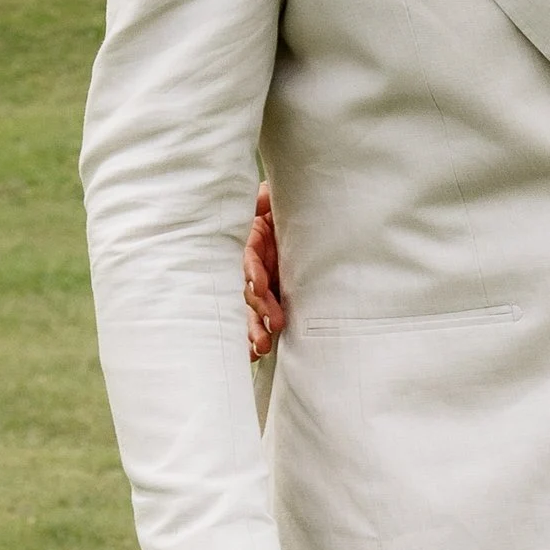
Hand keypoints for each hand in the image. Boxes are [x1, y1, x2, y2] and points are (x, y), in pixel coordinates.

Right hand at [243, 182, 284, 361]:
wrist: (301, 213)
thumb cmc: (285, 206)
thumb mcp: (272, 199)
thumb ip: (264, 200)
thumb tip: (262, 196)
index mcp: (253, 242)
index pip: (249, 259)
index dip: (252, 272)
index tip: (260, 285)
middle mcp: (254, 265)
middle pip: (250, 290)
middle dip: (258, 310)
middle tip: (270, 327)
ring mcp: (262, 282)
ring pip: (254, 308)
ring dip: (255, 328)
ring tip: (260, 347)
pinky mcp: (272, 295)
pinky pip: (264, 315)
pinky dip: (258, 332)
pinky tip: (257, 352)